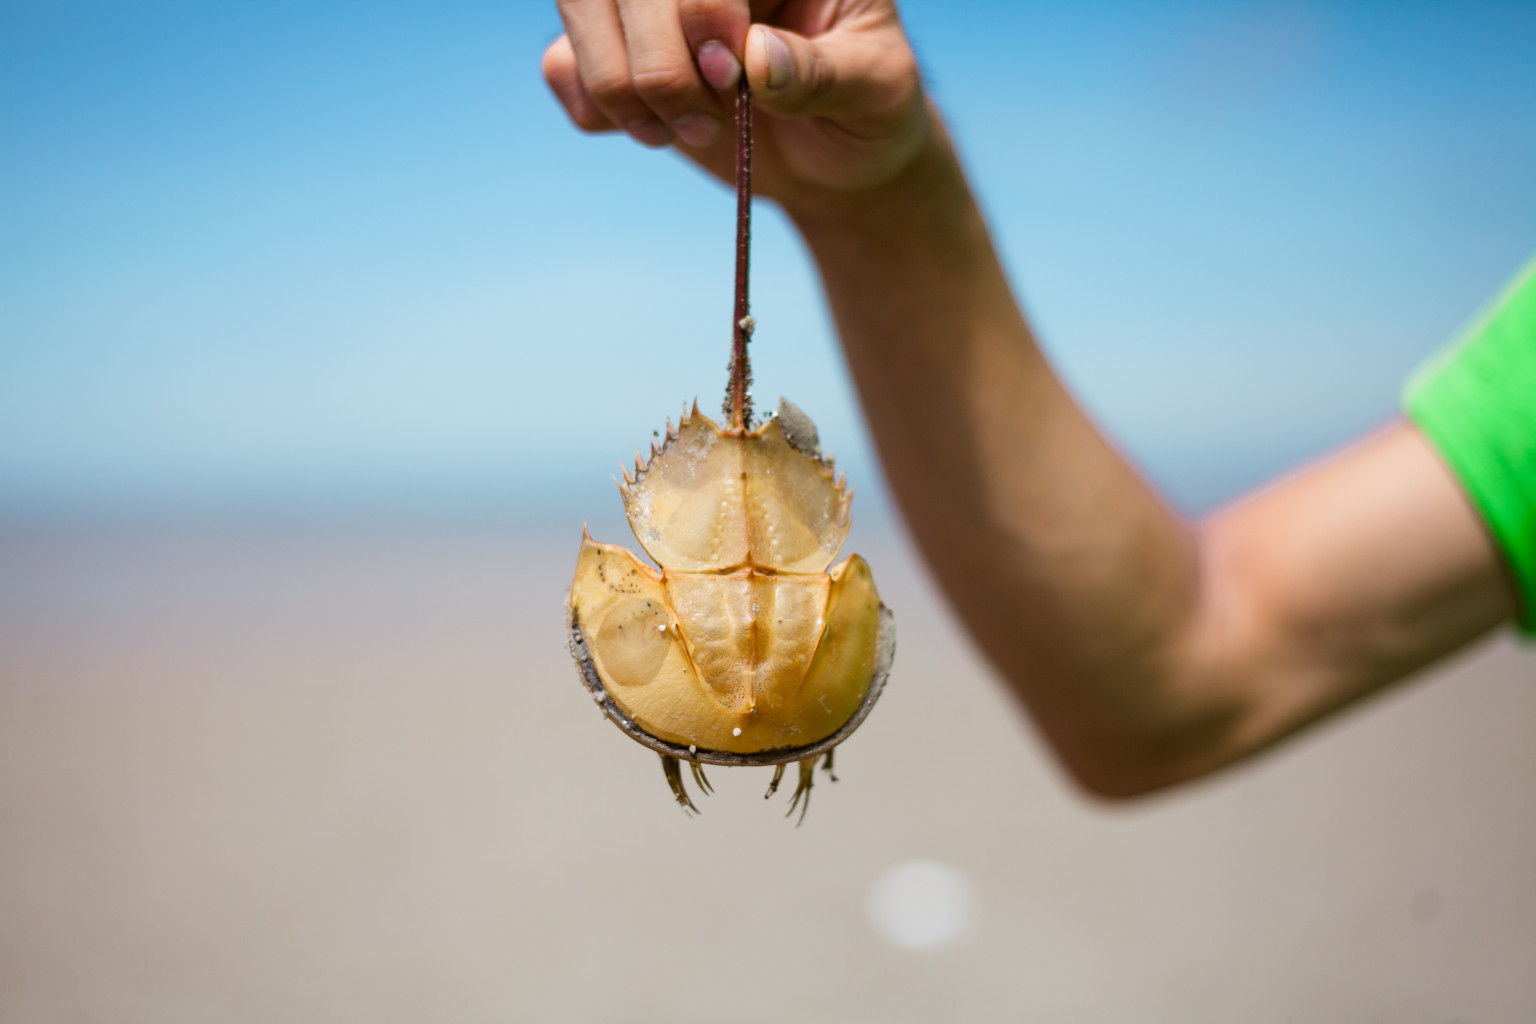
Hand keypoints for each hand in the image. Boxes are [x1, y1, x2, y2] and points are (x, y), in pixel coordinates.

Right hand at [542, 0, 928, 212]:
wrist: (841, 163)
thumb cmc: (870, 111)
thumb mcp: (874, 89)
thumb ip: (822, 73)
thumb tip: (758, 60)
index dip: (698, 7)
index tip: (734, 73)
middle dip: (656, 61)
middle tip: (708, 121)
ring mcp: (652, 6)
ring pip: (579, 5)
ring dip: (619, 85)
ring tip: (683, 132)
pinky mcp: (618, 52)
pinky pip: (560, 64)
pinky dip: (595, 108)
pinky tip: (656, 131)